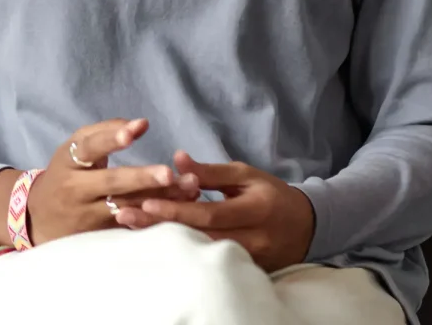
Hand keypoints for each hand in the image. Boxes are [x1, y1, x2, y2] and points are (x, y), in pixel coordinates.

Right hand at [25, 118, 198, 245]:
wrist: (38, 218)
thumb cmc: (65, 174)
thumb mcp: (75, 148)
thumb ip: (104, 132)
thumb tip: (141, 124)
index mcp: (69, 160)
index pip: (90, 147)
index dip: (111, 139)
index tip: (134, 130)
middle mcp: (76, 189)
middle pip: (112, 182)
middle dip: (142, 178)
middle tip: (169, 173)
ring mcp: (88, 216)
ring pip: (126, 207)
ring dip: (158, 199)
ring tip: (187, 189)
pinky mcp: (99, 236)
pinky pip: (129, 227)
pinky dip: (153, 218)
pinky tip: (177, 212)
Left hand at [117, 151, 315, 272]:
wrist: (306, 227)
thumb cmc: (271, 194)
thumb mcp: (246, 174)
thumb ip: (211, 172)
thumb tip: (178, 159)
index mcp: (255, 209)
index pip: (210, 213)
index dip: (178, 208)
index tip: (147, 200)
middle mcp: (253, 240)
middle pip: (199, 237)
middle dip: (160, 226)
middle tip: (124, 216)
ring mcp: (249, 261)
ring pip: (200, 253)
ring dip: (164, 240)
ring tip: (131, 228)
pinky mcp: (244, 273)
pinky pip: (207, 262)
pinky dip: (180, 252)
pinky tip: (155, 243)